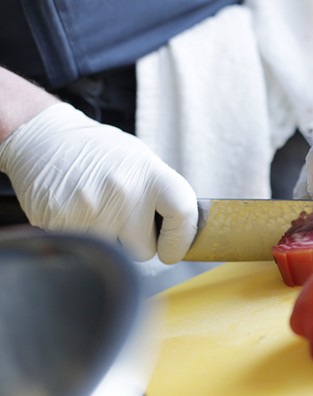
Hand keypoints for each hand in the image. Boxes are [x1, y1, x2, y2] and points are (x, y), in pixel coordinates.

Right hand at [0, 103, 197, 263]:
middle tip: (124, 221)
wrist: (41, 136)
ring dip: (109, 242)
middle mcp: (123, 191)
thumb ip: (161, 194)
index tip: (173, 249)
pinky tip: (78, 214)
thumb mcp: (139, 161)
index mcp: (149, 174)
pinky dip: (83, 239)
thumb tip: (185, 232)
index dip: (182, 238)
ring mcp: (90, 208)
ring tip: (98, 211)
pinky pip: (84, 250)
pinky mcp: (60, 223)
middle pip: (144, 251)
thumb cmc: (98, 153)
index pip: (184, 212)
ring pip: (114, 255)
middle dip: (137, 244)